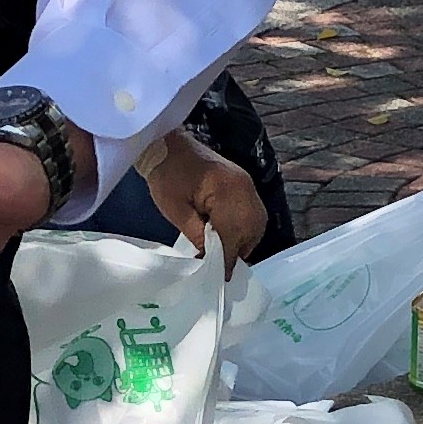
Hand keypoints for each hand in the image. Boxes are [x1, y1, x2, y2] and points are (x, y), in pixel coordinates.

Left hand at [146, 129, 268, 267]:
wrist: (166, 145)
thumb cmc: (166, 175)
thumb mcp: (175, 210)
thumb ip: (196, 235)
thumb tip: (210, 258)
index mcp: (227, 191)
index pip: (233, 236)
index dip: (227, 259)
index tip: (220, 278)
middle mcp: (244, 187)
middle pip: (251, 231)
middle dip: (237, 251)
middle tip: (220, 266)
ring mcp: (246, 184)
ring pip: (256, 223)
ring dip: (243, 240)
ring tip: (223, 252)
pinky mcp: (243, 183)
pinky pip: (252, 212)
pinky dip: (244, 228)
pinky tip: (228, 235)